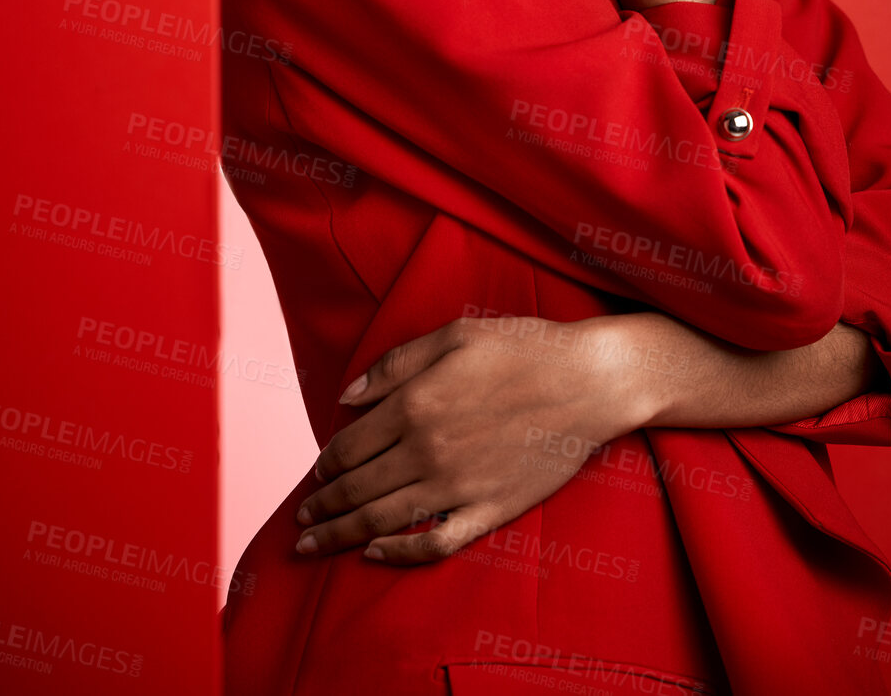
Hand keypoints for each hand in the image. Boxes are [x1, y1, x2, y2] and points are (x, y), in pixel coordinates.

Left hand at [292, 314, 646, 566]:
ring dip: (340, 536)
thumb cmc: (522, 349)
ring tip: (313, 545)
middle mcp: (428, 449)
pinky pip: (433, 544)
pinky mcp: (488, 510)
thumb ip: (394, 365)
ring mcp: (458, 485)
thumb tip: (346, 397)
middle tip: (302, 520)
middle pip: (356, 489)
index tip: (316, 474)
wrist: (588, 382)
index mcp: (416, 404)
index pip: (349, 445)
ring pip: (381, 521)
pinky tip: (374, 554)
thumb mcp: (453, 335)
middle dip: (322, 508)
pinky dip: (398, 555)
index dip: (326, 464)